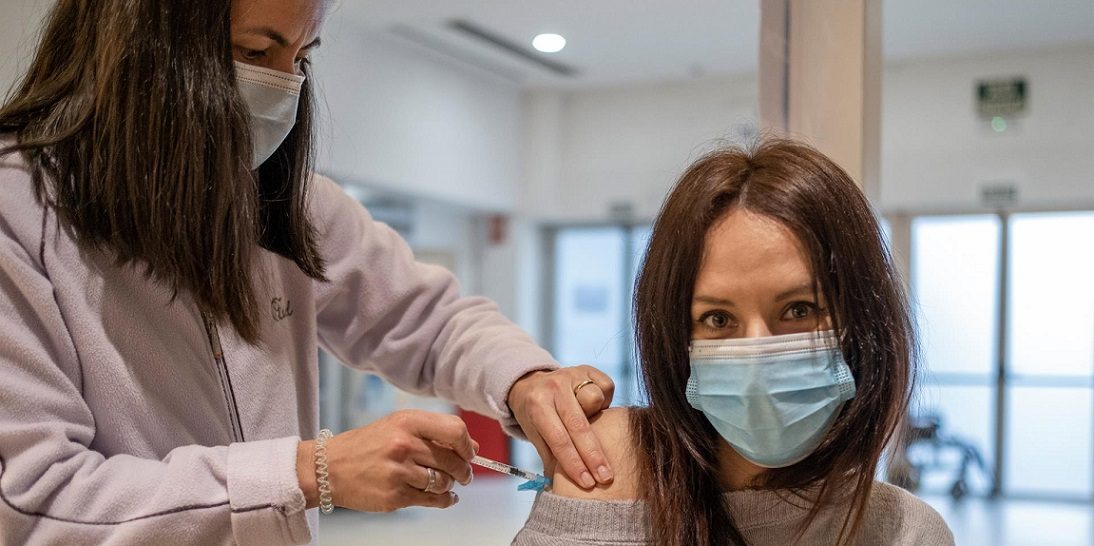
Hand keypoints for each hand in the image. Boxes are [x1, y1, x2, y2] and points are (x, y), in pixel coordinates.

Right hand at [296, 410, 477, 511]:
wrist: (328, 468)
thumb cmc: (365, 446)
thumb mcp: (396, 427)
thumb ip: (433, 433)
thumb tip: (472, 448)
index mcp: (407, 422)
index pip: (455, 431)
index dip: (468, 445)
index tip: (470, 454)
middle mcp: (404, 445)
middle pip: (453, 460)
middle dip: (464, 471)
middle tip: (464, 475)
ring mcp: (399, 472)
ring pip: (444, 482)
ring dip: (448, 485)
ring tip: (441, 483)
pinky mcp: (395, 496)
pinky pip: (432, 500)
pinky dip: (444, 501)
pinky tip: (443, 498)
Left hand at [508, 365, 614, 488]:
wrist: (531, 382)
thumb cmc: (535, 415)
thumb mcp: (534, 434)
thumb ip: (550, 456)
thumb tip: (562, 487)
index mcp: (537, 406)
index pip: (558, 440)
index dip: (574, 463)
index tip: (587, 483)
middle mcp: (553, 387)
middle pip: (579, 425)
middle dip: (594, 455)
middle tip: (606, 477)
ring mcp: (570, 374)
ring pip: (595, 400)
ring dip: (599, 417)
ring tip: (595, 425)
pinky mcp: (587, 368)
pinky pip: (607, 387)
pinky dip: (606, 401)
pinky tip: (597, 408)